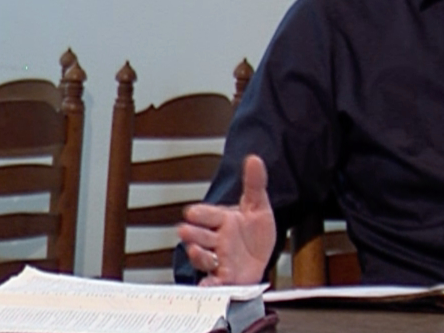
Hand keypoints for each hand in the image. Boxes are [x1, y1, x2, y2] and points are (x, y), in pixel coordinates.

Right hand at [176, 155, 275, 285]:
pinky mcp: (223, 279)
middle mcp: (217, 240)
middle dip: (191, 233)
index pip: (208, 214)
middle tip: (183, 230)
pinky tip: (206, 285)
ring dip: (198, 255)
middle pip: (200, 236)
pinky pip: (213, 283)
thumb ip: (254, 184)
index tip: (191, 212)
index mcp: (223, 221)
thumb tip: (254, 159)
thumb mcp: (258, 207)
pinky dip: (208, 285)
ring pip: (203, 257)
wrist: (260, 260)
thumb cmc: (253, 234)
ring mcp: (218, 259)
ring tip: (195, 250)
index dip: (200, 214)